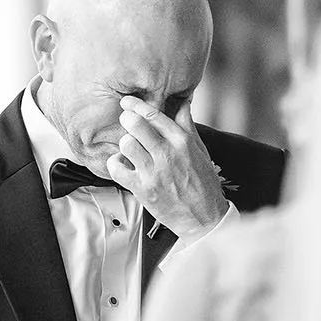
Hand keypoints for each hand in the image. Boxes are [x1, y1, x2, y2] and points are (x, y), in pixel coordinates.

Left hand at [108, 97, 228, 238]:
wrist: (204, 217)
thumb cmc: (203, 184)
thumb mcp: (201, 151)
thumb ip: (188, 127)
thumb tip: (183, 104)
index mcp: (183, 142)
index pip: (154, 115)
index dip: (136, 105)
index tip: (127, 102)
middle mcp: (168, 154)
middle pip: (136, 124)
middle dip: (127, 120)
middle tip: (126, 123)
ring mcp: (154, 172)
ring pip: (126, 144)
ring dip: (124, 144)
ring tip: (129, 149)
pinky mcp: (143, 189)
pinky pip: (117, 168)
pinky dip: (116, 164)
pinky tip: (123, 166)